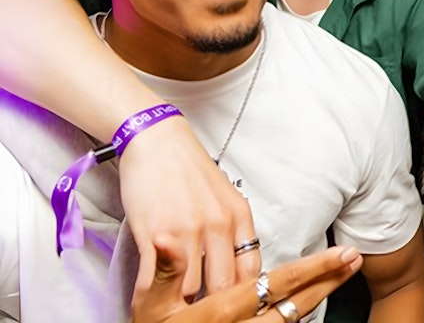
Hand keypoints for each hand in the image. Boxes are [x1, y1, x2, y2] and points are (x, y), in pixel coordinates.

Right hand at [121, 117, 258, 298]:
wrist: (157, 141)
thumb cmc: (189, 169)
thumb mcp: (225, 197)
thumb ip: (234, 230)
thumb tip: (240, 265)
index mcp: (239, 217)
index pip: (251, 271)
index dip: (244, 296)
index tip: (237, 307)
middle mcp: (217, 226)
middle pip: (223, 286)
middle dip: (214, 305)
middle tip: (205, 314)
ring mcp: (186, 231)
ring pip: (191, 288)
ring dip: (182, 302)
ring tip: (177, 310)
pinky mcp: (154, 234)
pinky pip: (155, 279)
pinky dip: (151, 295)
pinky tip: (149, 301)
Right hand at [132, 244, 361, 322]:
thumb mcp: (146, 301)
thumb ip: (164, 271)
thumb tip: (171, 242)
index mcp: (219, 312)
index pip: (275, 287)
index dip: (310, 270)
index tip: (340, 254)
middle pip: (294, 305)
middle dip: (326, 280)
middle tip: (354, 259)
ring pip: (288, 320)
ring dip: (318, 294)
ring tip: (343, 273)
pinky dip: (297, 313)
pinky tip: (311, 297)